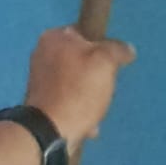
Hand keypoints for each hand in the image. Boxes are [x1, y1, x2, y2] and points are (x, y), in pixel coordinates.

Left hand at [23, 25, 135, 148]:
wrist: (50, 131)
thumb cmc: (78, 90)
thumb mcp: (105, 63)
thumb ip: (116, 50)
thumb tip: (127, 48)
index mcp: (53, 37)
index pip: (85, 33)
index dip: (103, 48)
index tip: (111, 65)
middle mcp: (41, 53)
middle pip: (82, 59)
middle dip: (97, 76)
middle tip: (105, 89)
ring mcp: (38, 77)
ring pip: (76, 81)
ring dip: (90, 96)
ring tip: (97, 110)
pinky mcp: (40, 100)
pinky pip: (67, 99)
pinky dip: (79, 109)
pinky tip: (89, 124)